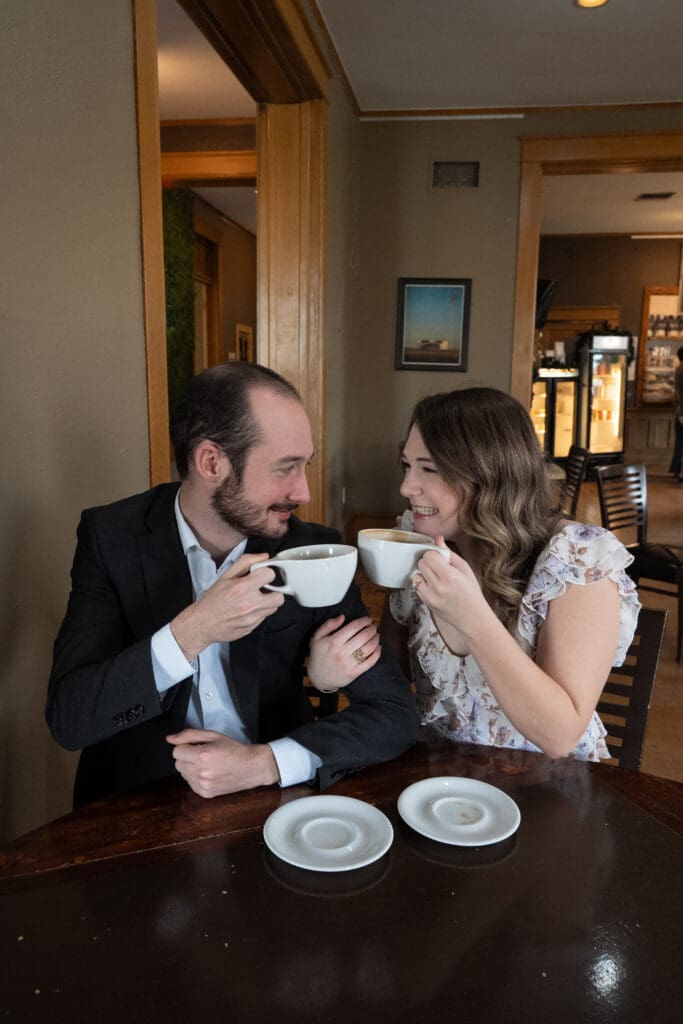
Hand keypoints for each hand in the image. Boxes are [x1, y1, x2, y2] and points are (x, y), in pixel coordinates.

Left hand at [166, 729, 279, 797]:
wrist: (251, 767)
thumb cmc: (234, 750)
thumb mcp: (213, 736)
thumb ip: (189, 735)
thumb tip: (170, 738)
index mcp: (203, 755)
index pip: (176, 751)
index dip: (185, 746)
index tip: (195, 746)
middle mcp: (201, 772)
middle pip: (178, 764)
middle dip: (187, 757)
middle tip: (202, 754)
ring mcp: (203, 785)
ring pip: (183, 774)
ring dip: (191, 768)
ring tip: (208, 764)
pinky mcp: (206, 793)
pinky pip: (190, 784)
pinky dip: (196, 778)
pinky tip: (209, 772)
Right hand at [170, 553, 283, 660]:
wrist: (202, 624)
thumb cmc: (212, 600)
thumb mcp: (225, 575)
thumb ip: (246, 562)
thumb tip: (264, 557)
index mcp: (242, 588)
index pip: (270, 574)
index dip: (266, 573)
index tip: (261, 575)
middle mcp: (249, 604)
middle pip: (279, 596)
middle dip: (273, 591)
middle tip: (262, 589)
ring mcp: (252, 618)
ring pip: (274, 608)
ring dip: (267, 602)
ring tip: (254, 599)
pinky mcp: (252, 628)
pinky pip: (265, 617)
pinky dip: (260, 612)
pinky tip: (248, 609)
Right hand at [306, 614, 380, 691]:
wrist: (318, 677)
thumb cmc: (318, 655)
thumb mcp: (317, 637)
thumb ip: (329, 625)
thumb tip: (342, 616)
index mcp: (333, 641)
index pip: (354, 627)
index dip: (363, 621)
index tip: (368, 619)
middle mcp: (342, 652)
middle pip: (363, 636)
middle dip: (372, 629)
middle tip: (374, 626)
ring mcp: (349, 664)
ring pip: (368, 648)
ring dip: (376, 639)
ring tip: (376, 635)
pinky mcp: (354, 673)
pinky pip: (370, 662)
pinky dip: (377, 653)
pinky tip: (378, 647)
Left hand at [412, 537, 488, 655]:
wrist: (473, 618)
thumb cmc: (472, 593)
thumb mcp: (465, 569)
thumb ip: (450, 554)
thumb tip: (438, 539)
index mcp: (450, 576)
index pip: (429, 556)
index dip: (433, 554)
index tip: (439, 558)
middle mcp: (439, 586)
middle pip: (421, 564)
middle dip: (428, 563)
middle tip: (438, 568)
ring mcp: (431, 596)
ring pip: (416, 575)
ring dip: (424, 574)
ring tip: (436, 578)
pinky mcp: (427, 604)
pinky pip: (417, 587)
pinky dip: (423, 585)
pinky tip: (434, 587)